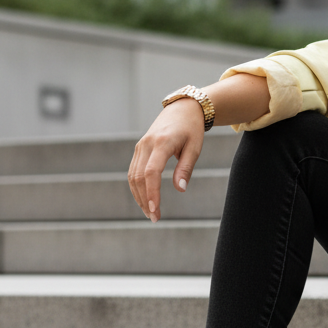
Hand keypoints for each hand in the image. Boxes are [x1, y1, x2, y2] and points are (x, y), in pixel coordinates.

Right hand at [128, 98, 205, 221]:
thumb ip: (186, 168)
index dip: (152, 192)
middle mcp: (147, 144)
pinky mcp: (139, 149)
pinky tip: (145, 199)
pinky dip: (137, 187)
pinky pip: (133, 171)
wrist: (182, 109)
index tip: (156, 210)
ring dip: (139, 196)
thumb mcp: (195, 148)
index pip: (152, 172)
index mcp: (162, 143)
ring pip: (132, 176)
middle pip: (138, 177)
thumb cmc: (192, 129)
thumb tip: (180, 189)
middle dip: (145, 200)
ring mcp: (140, 146)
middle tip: (155, 218)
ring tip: (150, 213)